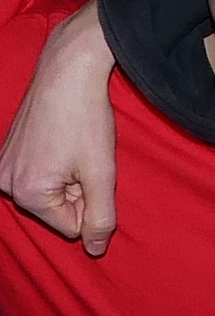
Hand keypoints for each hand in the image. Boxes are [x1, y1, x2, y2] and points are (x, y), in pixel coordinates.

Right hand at [0, 0, 116, 256]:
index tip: (93, 168)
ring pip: (50, 187)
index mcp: (26, 194)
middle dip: (79, 185)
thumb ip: (101, 217)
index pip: (72, 226)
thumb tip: (96, 250)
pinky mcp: (9, 146)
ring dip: (70, 170)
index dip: (92, 199)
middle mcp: (5, 182)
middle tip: (86, 152)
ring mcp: (3, 162)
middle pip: (57, 206)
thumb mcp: (102, 173)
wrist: (70, 68)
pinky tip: (65, 134)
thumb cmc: (87, 119)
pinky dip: (58, 157)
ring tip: (76, 141)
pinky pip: (40, 168)